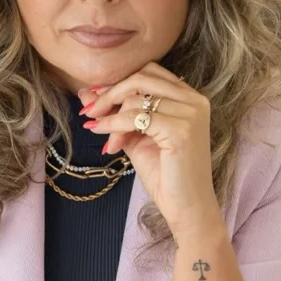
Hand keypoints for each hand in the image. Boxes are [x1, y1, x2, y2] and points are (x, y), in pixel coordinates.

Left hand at [78, 62, 221, 242]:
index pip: (149, 72)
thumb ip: (116, 114)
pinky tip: (107, 143)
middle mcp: (194, 100)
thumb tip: (86, 94)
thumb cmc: (166, 175)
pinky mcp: (181, 130)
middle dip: (110, 93)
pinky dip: (114, 126)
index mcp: (189, 97)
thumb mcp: (135, 137)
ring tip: (105, 139)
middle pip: (141, 77)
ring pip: (136, 97)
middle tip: (90, 113)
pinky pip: (135, 117)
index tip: (95, 101)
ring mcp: (190, 113)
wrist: (187, 208)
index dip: (118, 82)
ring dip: (111, 117)